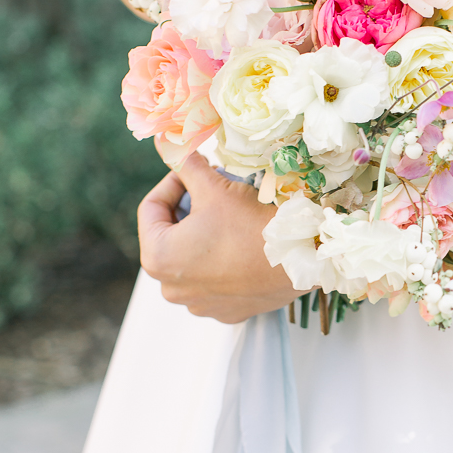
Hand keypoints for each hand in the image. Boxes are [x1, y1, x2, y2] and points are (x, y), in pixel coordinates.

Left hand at [138, 154, 298, 323]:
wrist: (302, 259)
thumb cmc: (252, 224)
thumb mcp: (214, 187)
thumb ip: (182, 162)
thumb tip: (163, 140)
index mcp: (157, 257)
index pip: (151, 208)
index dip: (173, 181)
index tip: (196, 171)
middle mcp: (171, 288)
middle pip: (170, 235)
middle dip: (189, 209)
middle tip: (214, 190)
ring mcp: (199, 304)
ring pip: (191, 259)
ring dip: (203, 236)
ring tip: (229, 217)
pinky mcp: (225, 313)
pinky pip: (214, 281)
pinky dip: (221, 263)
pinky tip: (242, 245)